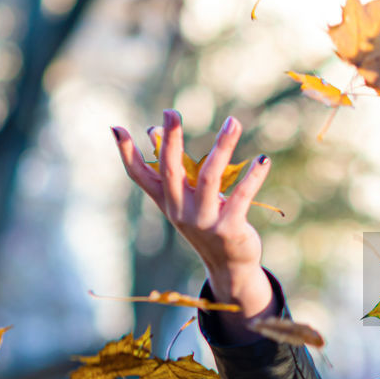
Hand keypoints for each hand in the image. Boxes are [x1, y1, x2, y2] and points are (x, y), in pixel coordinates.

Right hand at [113, 110, 274, 318]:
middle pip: (171, 170)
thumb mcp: (185, 201)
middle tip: (171, 112)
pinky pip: (242, 196)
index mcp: (167, 202)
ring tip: (234, 122)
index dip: (127, 153)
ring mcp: (204, 220)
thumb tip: (153, 133)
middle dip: (170, 140)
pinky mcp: (229, 228)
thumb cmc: (207, 225)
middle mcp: (180, 210)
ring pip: (210, 177)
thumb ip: (173, 172)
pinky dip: (253, 176)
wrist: (229, 266)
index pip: (139, 176)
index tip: (116, 128)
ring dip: (222, 146)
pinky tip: (263, 159)